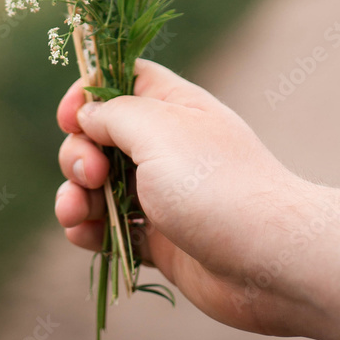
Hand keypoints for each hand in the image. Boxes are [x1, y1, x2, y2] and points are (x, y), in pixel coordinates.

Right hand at [55, 58, 325, 336]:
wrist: (271, 261)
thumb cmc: (214, 184)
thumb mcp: (157, 129)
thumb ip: (112, 114)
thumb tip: (87, 116)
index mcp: (171, 105)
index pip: (120, 79)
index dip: (87, 93)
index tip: (69, 117)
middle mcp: (166, 145)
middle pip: (98, 135)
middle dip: (78, 154)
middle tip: (93, 175)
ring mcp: (162, 193)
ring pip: (99, 186)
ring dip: (75, 196)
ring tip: (77, 214)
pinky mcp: (160, 238)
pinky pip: (112, 228)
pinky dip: (92, 231)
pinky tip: (86, 237)